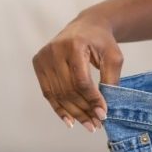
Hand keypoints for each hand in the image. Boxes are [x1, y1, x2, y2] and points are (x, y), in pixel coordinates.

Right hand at [31, 12, 123, 133]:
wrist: (87, 25)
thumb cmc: (102, 41)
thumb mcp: (113, 56)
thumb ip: (110, 79)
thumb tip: (103, 108)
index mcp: (74, 45)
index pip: (80, 80)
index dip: (92, 100)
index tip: (103, 115)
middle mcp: (54, 50)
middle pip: (68, 89)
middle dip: (84, 110)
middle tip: (96, 124)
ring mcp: (43, 57)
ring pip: (58, 94)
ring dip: (73, 113)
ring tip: (88, 125)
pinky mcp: (38, 64)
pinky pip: (48, 92)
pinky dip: (59, 108)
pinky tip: (70, 121)